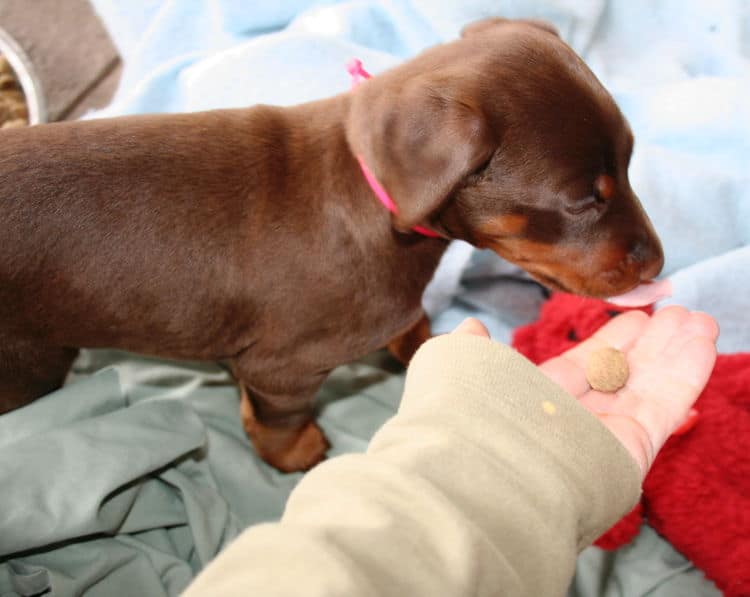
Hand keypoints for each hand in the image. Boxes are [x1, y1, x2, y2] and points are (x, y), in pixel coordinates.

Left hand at [452, 307, 718, 477]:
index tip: (635, 318)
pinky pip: (663, 405)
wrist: (480, 473)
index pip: (578, 367)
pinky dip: (685, 373)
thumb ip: (470, 346)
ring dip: (673, 353)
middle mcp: (569, 422)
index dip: (609, 342)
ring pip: (647, 387)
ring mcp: (601, 437)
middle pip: (619, 376)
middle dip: (648, 346)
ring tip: (698, 320)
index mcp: (532, 402)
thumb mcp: (458, 365)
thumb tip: (471, 328)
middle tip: (675, 314)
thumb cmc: (462, 416)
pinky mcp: (629, 451)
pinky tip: (700, 343)